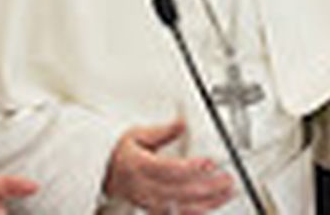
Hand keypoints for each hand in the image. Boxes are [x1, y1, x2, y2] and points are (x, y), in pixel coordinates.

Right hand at [102, 119, 233, 212]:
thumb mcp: (137, 134)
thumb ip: (163, 131)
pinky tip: (211, 206)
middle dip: (207, 187)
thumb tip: (182, 123)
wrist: (103, 171)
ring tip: (226, 193)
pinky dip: (196, 213)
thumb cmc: (120, 152)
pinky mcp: (153, 210)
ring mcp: (148, 202)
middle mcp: (143, 187)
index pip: (168, 169)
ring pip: (181, 208)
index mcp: (138, 165)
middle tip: (227, 179)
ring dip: (208, 202)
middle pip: (180, 191)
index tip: (210, 163)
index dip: (192, 168)